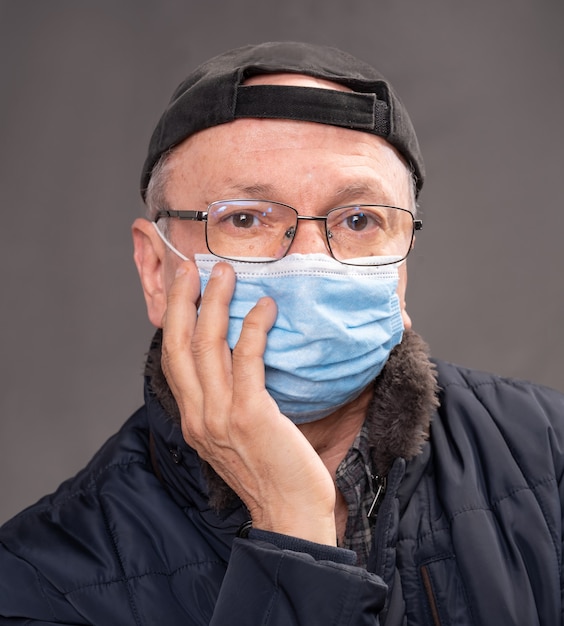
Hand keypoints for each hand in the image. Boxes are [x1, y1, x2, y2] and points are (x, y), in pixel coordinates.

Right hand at [161, 260, 336, 544]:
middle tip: (192, 268)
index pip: (173, 360)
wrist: (290, 516)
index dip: (173, 320)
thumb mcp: (236, 436)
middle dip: (182, 302)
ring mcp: (220, 416)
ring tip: (225, 274)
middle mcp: (198, 416)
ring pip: (208, 346)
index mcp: (193, 420)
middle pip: (179, 345)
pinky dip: (253, 328)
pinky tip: (265, 307)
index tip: (182, 288)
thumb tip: (242, 361)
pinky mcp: (249, 415)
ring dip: (215, 304)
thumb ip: (229, 401)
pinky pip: (247, 359)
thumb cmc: (272, 474)